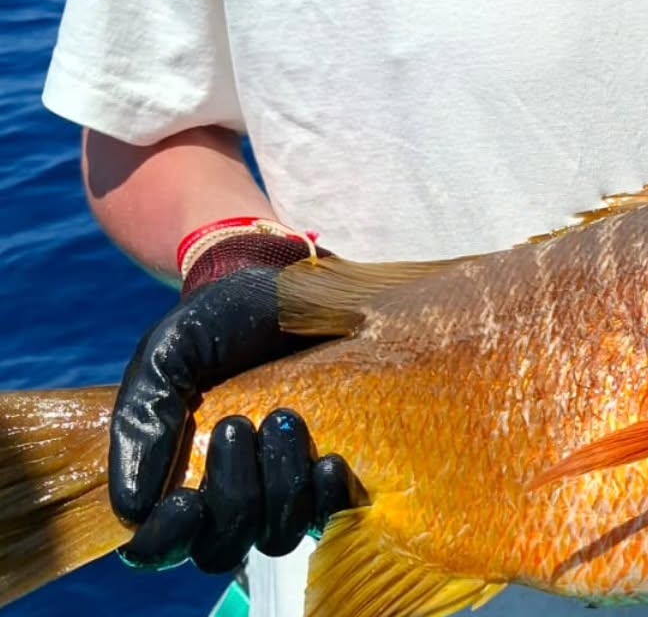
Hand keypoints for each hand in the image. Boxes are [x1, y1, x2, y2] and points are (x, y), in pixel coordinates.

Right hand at [111, 233, 360, 572]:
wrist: (285, 284)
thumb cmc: (218, 322)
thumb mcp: (167, 353)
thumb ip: (141, 419)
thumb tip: (133, 506)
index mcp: (176, 477)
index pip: (161, 547)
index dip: (168, 540)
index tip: (186, 501)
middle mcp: (227, 493)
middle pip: (223, 546)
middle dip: (233, 495)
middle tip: (240, 425)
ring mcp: (281, 486)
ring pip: (278, 535)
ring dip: (281, 488)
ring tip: (286, 419)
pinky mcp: (327, 471)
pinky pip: (330, 514)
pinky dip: (326, 497)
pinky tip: (329, 461)